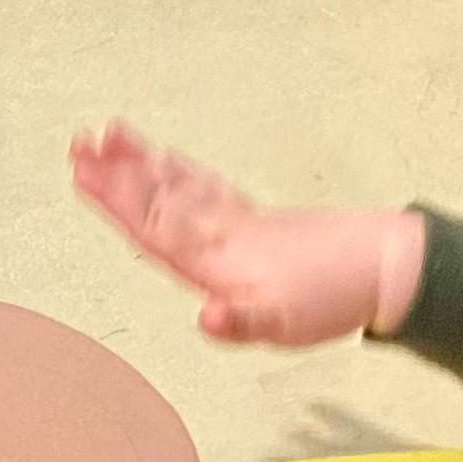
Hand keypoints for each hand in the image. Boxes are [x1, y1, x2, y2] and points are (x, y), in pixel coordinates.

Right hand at [68, 125, 423, 346]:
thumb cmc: (331, 299)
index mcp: (219, 258)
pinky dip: (178, 170)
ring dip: (142, 162)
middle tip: (79, 143)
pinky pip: (203, 186)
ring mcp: (237, 222)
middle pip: (159, 198)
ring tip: (111, 134)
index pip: (155, 225)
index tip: (83, 171)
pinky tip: (166, 161)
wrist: (384, 269)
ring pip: (179, 186)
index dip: (116, 199)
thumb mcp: (285, 327)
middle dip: (117, 172)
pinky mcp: (252, 220)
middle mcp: (221, 233)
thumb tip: (206, 317)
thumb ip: (240, 323)